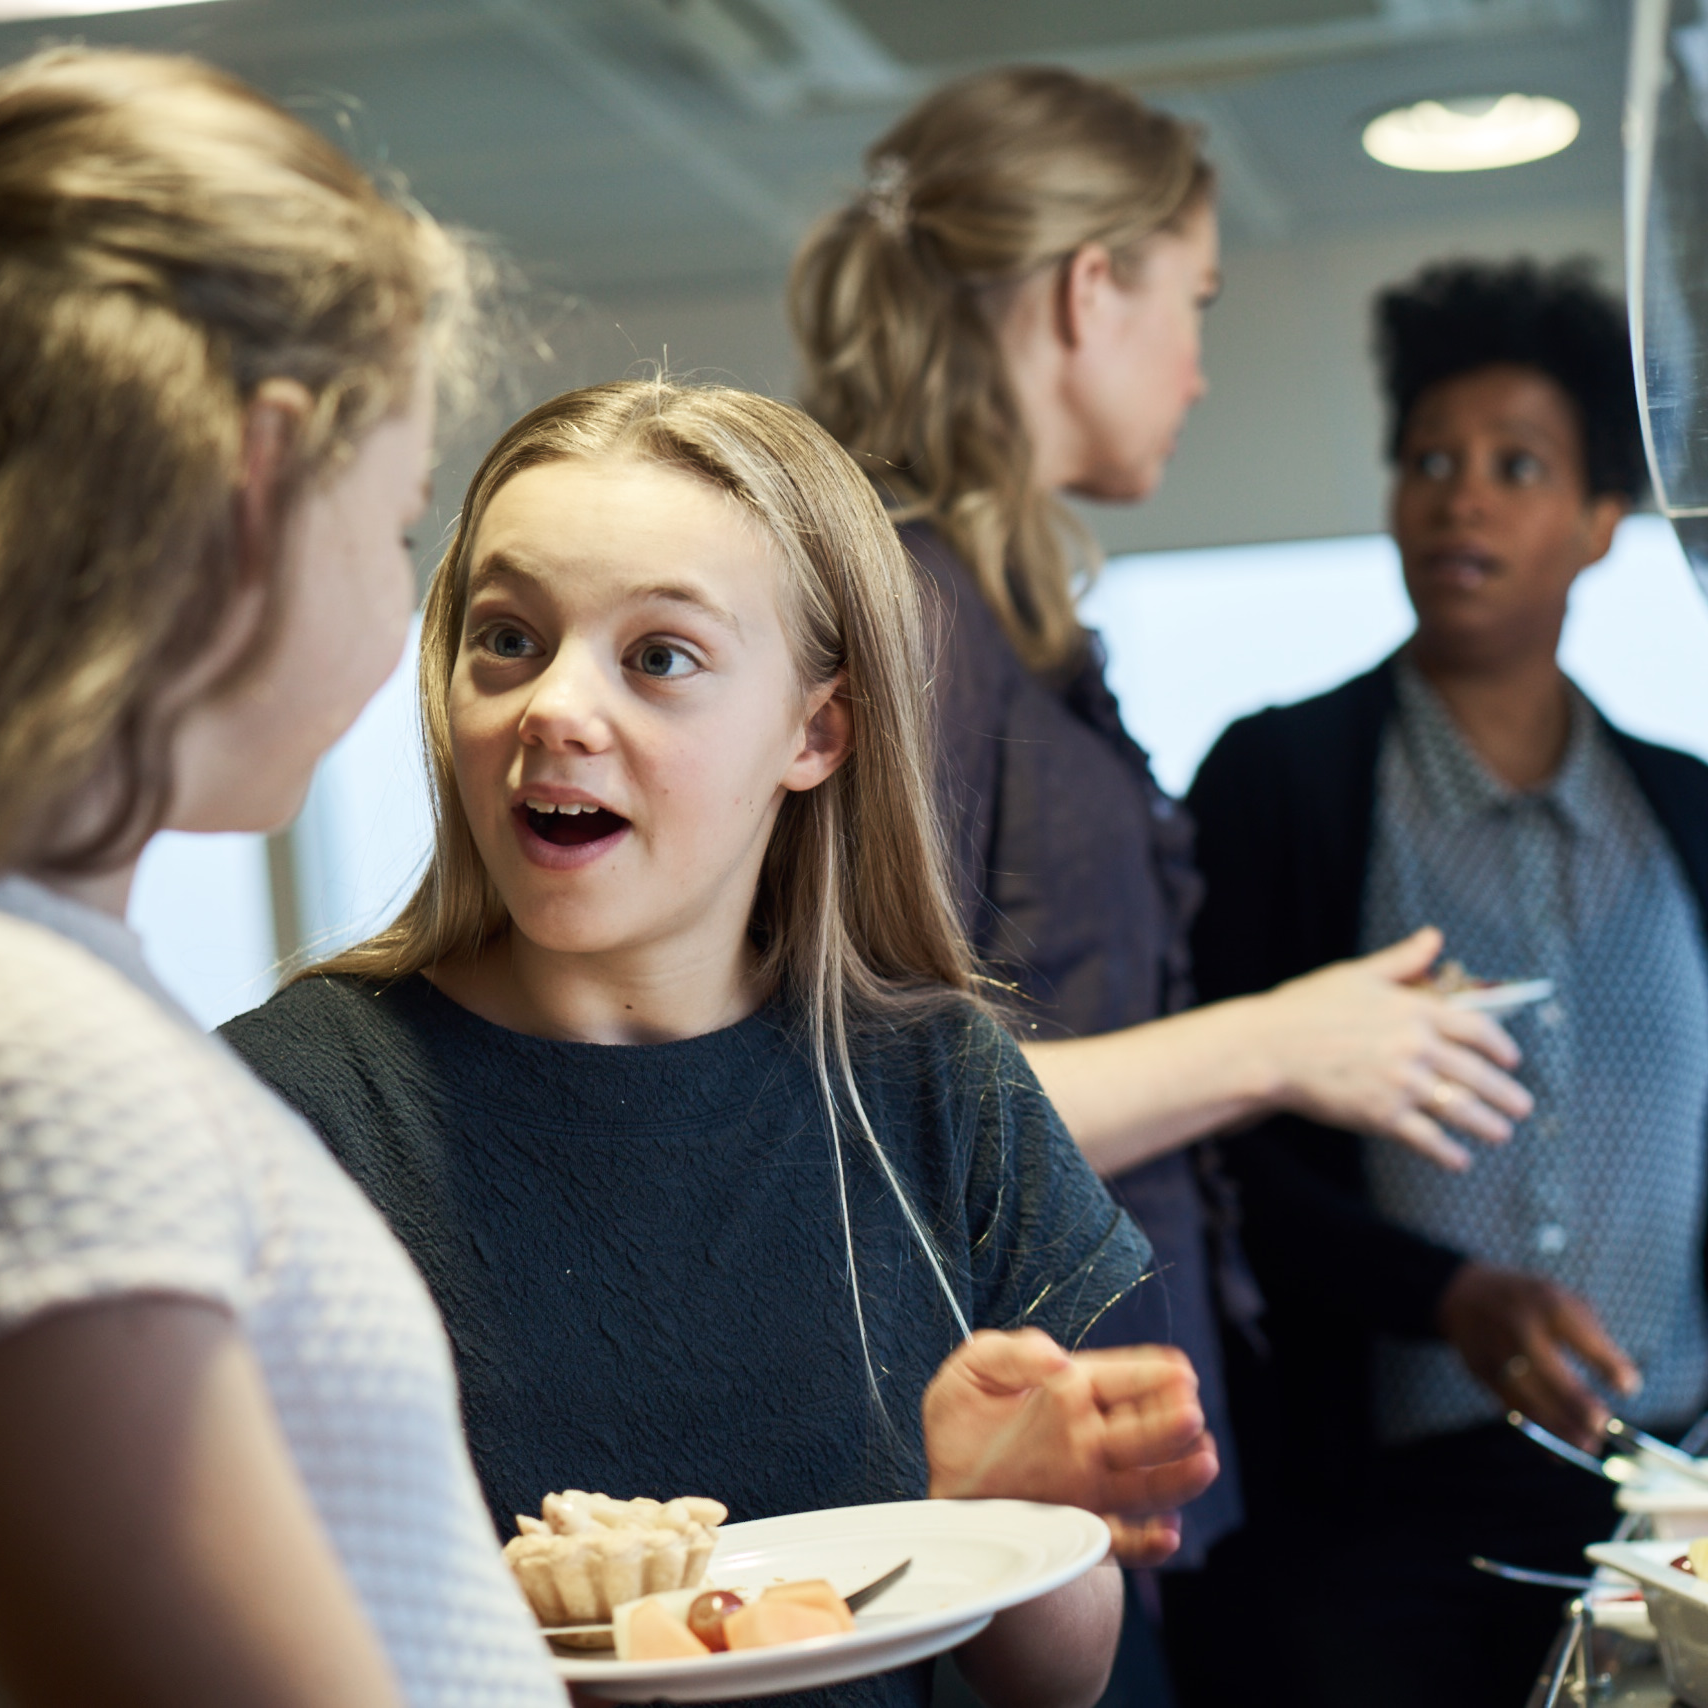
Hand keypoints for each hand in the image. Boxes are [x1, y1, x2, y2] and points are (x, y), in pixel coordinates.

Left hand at [922, 1330, 1217, 1563]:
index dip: (1155, 1375)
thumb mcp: (976, 1368)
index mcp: (1076, 1389)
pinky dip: (1148, 1543)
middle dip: (1172, 1421)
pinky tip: (1166, 1535)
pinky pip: (1123, 1540)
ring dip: (1178, 1476)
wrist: (946, 1483)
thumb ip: (1013, 1353)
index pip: (1126, 1378)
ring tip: (1203, 1462)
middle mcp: (1094, 1436)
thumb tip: (1059, 1357)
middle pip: (1145, 1429)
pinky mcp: (1082, 1527)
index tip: (1178, 1374)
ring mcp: (1093, 1484)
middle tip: (1189, 1414)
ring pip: (1147, 1482)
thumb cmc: (962, 1418)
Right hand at [1260, 926, 1533, 1170]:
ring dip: (1488, 1125)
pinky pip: (1427, 1139)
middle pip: (1478, 1074)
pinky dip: (1448, 1152)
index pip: (1477, 1029)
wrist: (1268, 1048)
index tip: (1512, 1060)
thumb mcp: (1357, 975)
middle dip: (1506, 1094)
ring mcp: (1401, 1083)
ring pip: (1461, 1109)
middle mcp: (1415, 1047)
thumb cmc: (1306, 1007)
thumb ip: (1402, 960)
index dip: (1502, 1046)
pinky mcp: (1381, 1115)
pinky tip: (1460, 1160)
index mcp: (1413, 1009)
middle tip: (1521, 1107)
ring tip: (1500, 1133)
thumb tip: (1434, 937)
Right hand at [1438, 1260, 1640, 1450]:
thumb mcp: (1562, 1299)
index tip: (1628, 1387)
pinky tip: (1557, 1452)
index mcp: (1548, 1305)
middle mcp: (1520, 1330)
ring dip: (1560, 1427)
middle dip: (1580, 1404)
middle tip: (1603, 1424)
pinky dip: (1535, 1434)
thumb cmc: (1528, 1301)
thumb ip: (1594, 1337)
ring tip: (1588, 1444)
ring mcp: (1498, 1353)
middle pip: (1553, 1374)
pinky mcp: (1484, 1374)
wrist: (1463, 1295)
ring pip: (1531, 1399)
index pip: (1584, 1340)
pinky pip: (1512, 1409)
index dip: (1609, 1365)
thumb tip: (1626, 1384)